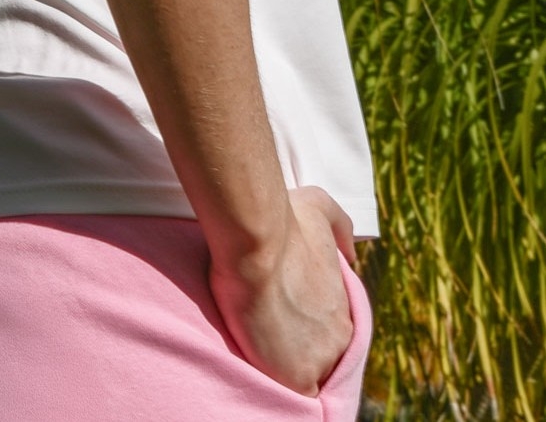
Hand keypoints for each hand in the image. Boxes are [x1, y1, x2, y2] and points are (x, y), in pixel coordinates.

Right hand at [207, 187, 356, 396]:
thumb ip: (339, 225)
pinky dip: (281, 393)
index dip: (305, 330)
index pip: (328, 332)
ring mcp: (321, 361)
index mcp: (344, 308)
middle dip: (298, 350)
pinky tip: (262, 375)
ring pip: (307, 377)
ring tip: (259, 353)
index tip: (285, 322)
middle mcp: (340, 338)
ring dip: (286, 369)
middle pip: (320, 357)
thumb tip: (351, 252)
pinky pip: (295, 400)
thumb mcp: (319, 208)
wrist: (256, 242)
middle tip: (267, 336)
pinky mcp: (298, 378)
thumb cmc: (284, 223)